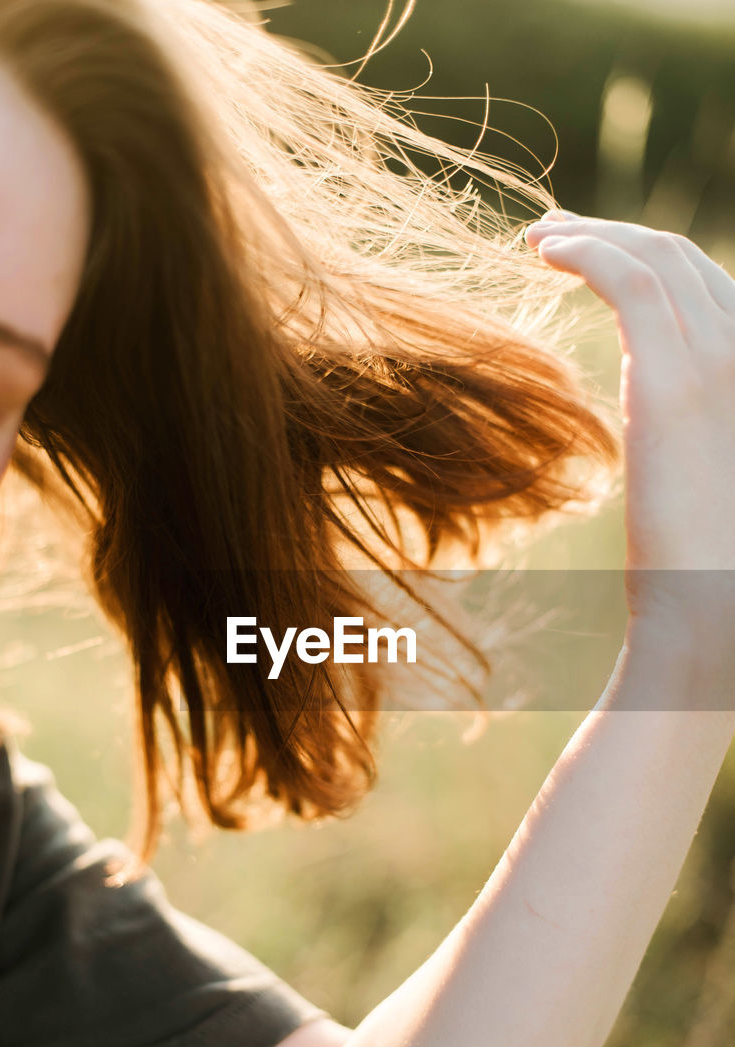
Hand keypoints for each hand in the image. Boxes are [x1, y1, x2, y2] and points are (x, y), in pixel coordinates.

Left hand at [525, 211, 734, 640]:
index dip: (650, 254)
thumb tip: (671, 413)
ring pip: (656, 256)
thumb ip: (699, 423)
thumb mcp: (714, 470)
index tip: (597, 252)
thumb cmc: (709, 560)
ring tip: (540, 239)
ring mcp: (724, 358)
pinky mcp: (675, 379)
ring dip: (593, 233)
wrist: (715, 603)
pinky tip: (546, 252)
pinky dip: (587, 251)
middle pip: (683, 258)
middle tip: (559, 236)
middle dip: (618, 234)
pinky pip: (629, 281)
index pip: (708, 283)